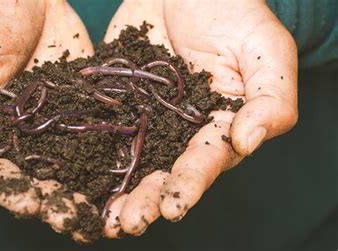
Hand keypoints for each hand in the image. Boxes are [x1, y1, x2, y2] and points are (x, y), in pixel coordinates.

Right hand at [0, 0, 96, 241]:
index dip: (7, 191)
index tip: (29, 202)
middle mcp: (12, 137)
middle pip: (30, 179)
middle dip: (52, 201)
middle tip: (74, 219)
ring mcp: (47, 126)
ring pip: (64, 166)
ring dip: (82, 191)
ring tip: (103, 213)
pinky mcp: (76, 109)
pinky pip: (91, 136)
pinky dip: (105, 158)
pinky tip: (124, 176)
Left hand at [103, 0, 297, 236]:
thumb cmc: (232, 10)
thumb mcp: (263, 49)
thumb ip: (270, 98)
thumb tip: (248, 142)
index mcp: (217, 125)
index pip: (206, 160)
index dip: (190, 184)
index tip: (173, 206)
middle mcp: (180, 131)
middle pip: (164, 171)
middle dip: (147, 200)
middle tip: (128, 223)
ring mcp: (145, 118)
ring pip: (130, 161)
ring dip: (117, 191)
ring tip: (103, 218)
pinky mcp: (117, 102)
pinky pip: (101, 130)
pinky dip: (87, 154)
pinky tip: (72, 176)